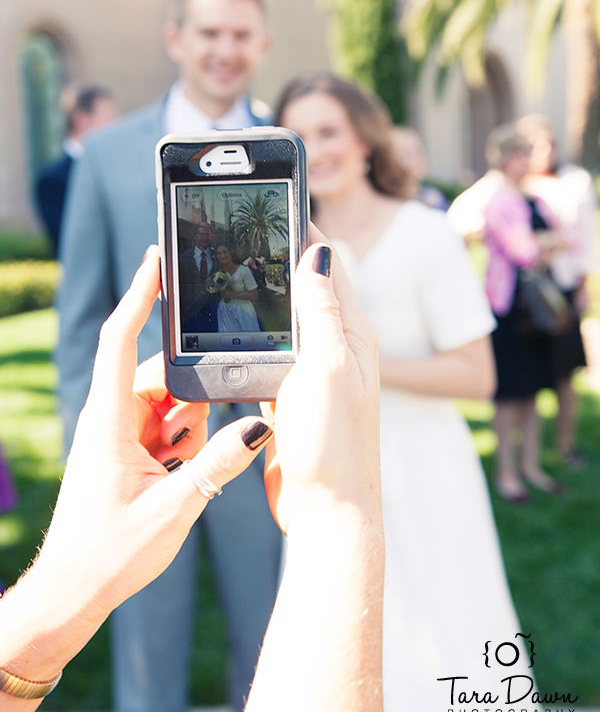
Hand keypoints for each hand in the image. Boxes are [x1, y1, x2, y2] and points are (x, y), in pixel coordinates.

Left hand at [34, 246, 270, 618]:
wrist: (74, 590)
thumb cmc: (109, 553)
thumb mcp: (175, 509)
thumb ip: (219, 463)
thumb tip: (258, 426)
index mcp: (109, 421)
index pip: (122, 340)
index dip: (140, 296)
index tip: (156, 259)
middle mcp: (111, 418)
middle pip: (159, 377)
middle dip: (188, 404)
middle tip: (185, 451)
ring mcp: (118, 433)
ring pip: (168, 403)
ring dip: (185, 431)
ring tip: (175, 475)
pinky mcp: (127, 448)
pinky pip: (165, 426)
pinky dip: (180, 444)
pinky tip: (175, 477)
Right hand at [261, 233, 380, 533]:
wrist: (328, 509)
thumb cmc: (334, 442)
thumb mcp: (327, 366)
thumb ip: (321, 311)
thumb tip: (317, 253)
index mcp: (352, 333)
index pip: (328, 266)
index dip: (304, 233)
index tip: (279, 202)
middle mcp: (336, 348)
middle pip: (307, 288)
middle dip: (281, 258)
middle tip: (248, 231)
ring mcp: (314, 372)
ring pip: (287, 320)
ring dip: (268, 296)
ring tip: (239, 269)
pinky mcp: (293, 396)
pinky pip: (274, 354)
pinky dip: (258, 335)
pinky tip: (238, 330)